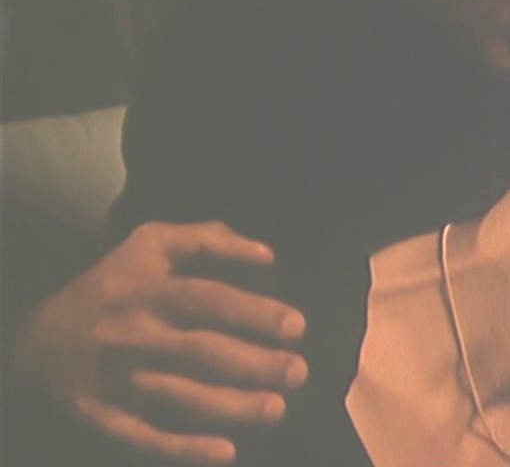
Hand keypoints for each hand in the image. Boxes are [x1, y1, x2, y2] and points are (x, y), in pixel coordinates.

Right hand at [13, 221, 307, 465]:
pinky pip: (145, 438)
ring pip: (182, 397)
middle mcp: (134, 334)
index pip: (209, 299)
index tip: (297, 326)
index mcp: (149, 289)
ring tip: (276, 408)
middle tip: (298, 372)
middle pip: (203, 351)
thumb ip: (207, 239)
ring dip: (233, 406)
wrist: (36, 339)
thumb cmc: (114, 285)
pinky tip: (226, 451)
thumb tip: (266, 254)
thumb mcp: (151, 245)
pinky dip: (185, 449)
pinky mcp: (104, 418)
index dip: (255, 312)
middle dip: (256, 364)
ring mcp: (118, 380)